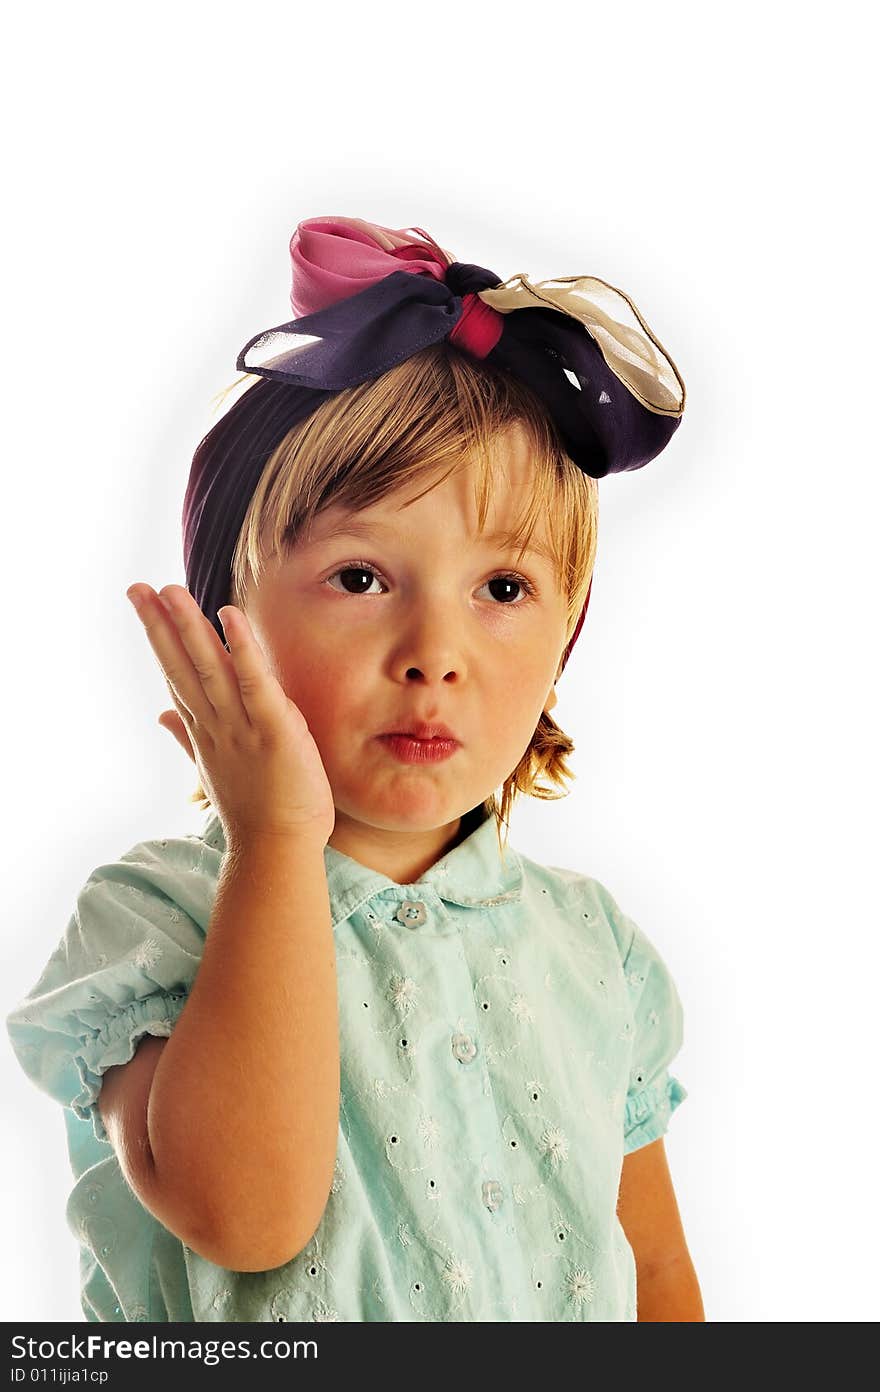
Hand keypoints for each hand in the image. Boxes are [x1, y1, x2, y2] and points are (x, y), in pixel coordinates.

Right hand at [126, 584, 335, 849]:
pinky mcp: (274, 729)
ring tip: (170, 591)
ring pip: (210, 668)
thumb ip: (186, 739)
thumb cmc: (257, 813)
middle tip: (137, 588)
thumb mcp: (215, 769)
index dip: (159, 638)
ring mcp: (241, 726)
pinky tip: (229, 617)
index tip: (142, 603)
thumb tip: (160, 714)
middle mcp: (216, 724)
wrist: (280, 851)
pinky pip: (255, 683)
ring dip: (190, 628)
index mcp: (205, 731)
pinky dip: (242, 650)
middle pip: (182, 666)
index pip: (176, 675)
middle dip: (160, 625)